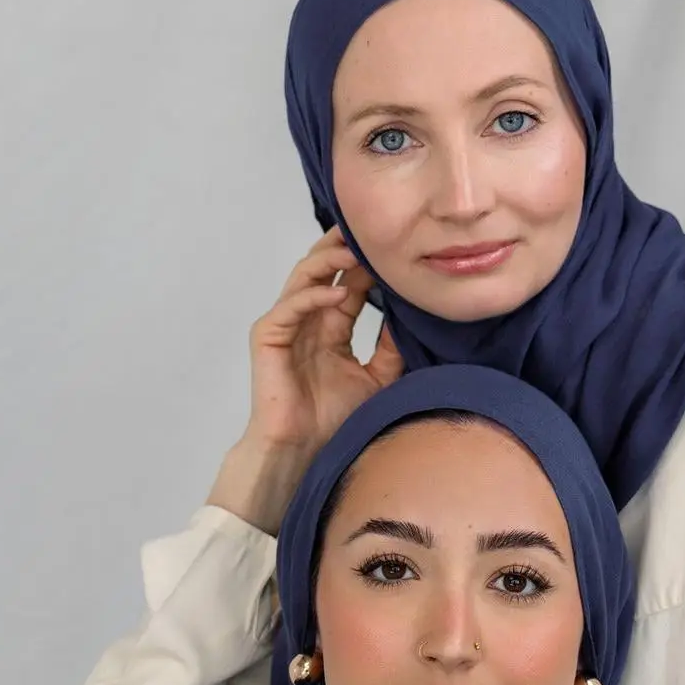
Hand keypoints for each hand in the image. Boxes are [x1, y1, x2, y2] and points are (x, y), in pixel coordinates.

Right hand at [208, 230, 405, 531]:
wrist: (302, 452)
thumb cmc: (334, 421)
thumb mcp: (378, 377)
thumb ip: (392, 346)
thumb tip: (416, 315)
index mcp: (331, 327)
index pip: (349, 282)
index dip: (369, 264)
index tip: (396, 248)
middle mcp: (308, 320)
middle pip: (324, 268)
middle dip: (346, 247)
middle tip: (374, 232)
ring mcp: (286, 325)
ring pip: (304, 276)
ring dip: (328, 259)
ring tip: (356, 250)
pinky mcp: (268, 337)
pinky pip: (290, 305)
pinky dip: (313, 294)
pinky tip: (339, 292)